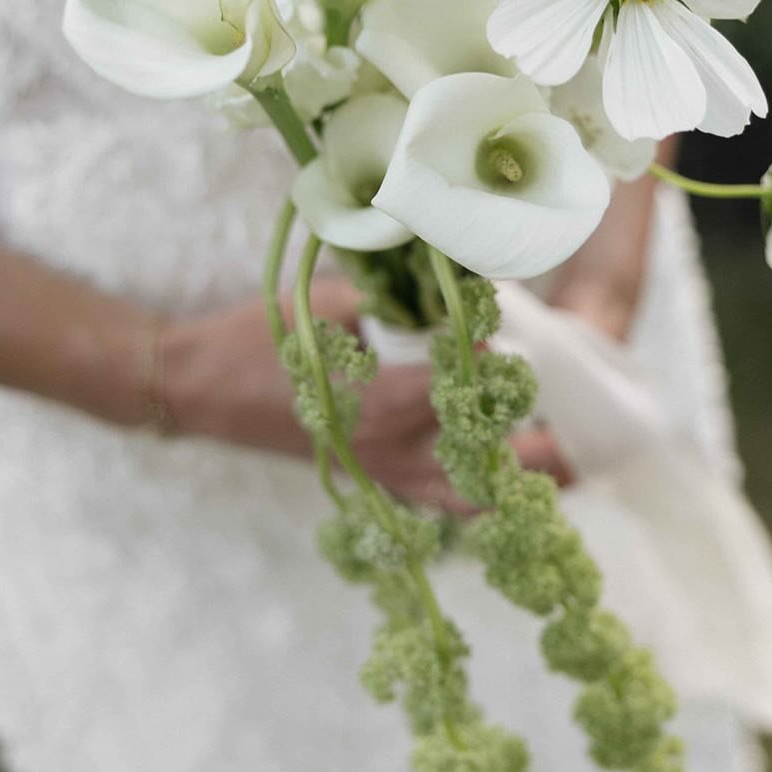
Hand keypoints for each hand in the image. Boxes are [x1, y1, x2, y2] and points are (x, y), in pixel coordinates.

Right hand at [159, 279, 573, 513]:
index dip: (496, 364)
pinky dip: (469, 497)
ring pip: (462, 494)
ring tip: (562, 467)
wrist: (199, 386)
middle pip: (479, 455)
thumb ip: (390, 294)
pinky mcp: (364, 480)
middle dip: (530, 441)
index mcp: (379, 404)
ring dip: (511, 481)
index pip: (462, 389)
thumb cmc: (255, 339)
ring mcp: (374, 473)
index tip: (521, 333)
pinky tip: (500, 484)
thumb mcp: (323, 302)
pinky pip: (429, 501)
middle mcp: (385, 451)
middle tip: (572, 420)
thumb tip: (447, 271)